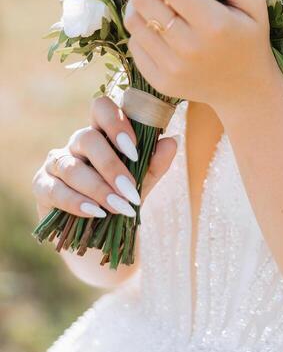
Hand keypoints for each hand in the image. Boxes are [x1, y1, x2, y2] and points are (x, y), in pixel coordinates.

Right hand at [32, 96, 177, 220]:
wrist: (101, 242)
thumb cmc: (122, 203)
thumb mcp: (142, 184)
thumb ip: (155, 164)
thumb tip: (171, 141)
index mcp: (103, 133)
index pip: (101, 108)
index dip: (115, 122)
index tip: (135, 149)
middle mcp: (77, 143)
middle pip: (87, 138)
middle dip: (111, 165)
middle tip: (130, 190)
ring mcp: (56, 162)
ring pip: (72, 166)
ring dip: (98, 188)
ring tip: (119, 208)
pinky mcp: (42, 185)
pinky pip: (55, 189)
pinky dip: (77, 202)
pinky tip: (95, 213)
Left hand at [124, 0, 275, 112]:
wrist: (247, 90)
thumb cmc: (250, 38)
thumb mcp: (253, 1)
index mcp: (214, 24)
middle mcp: (189, 48)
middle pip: (144, 1)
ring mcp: (171, 68)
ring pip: (133, 21)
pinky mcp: (160, 81)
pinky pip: (134, 45)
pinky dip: (139, 26)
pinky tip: (153, 19)